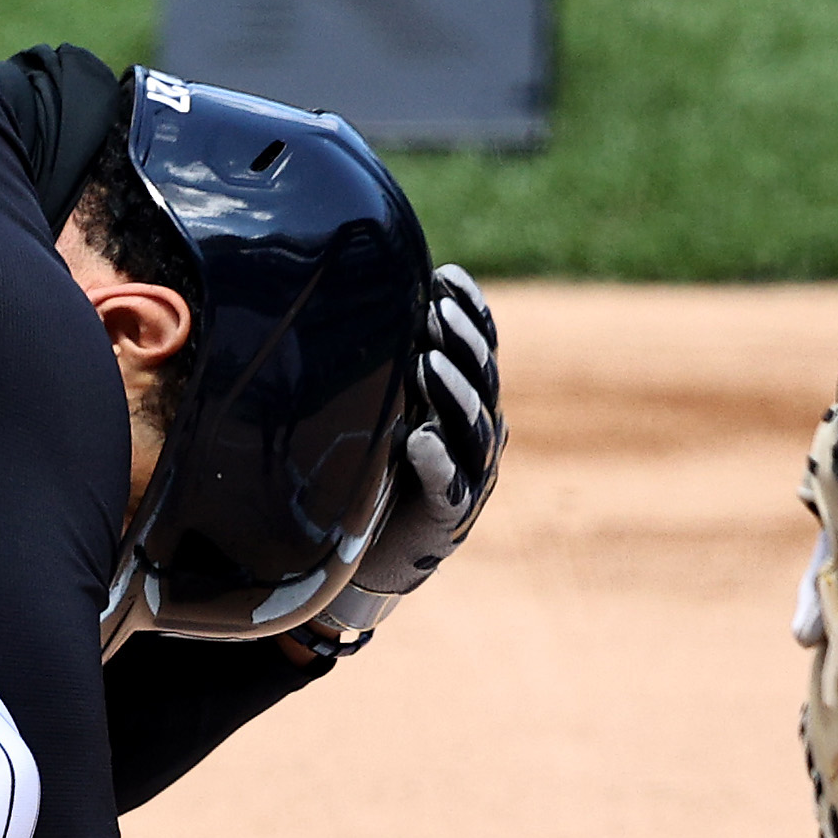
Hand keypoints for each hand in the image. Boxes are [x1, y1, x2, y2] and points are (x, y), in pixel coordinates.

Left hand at [313, 264, 502, 648]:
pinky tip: (419, 439)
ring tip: (429, 362)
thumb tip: (354, 302)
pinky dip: (436, 461)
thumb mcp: (383, 412)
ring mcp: (469, 477)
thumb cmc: (376, 475)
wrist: (373, 559)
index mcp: (468, 404)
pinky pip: (449, 485)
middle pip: (483, 380)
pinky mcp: (449, 518)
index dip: (471, 313)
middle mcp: (478, 436)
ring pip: (473, 428)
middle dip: (463, 341)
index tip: (446, 278)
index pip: (481, 348)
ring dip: (453, 392)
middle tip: (438, 310)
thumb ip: (386, 370)